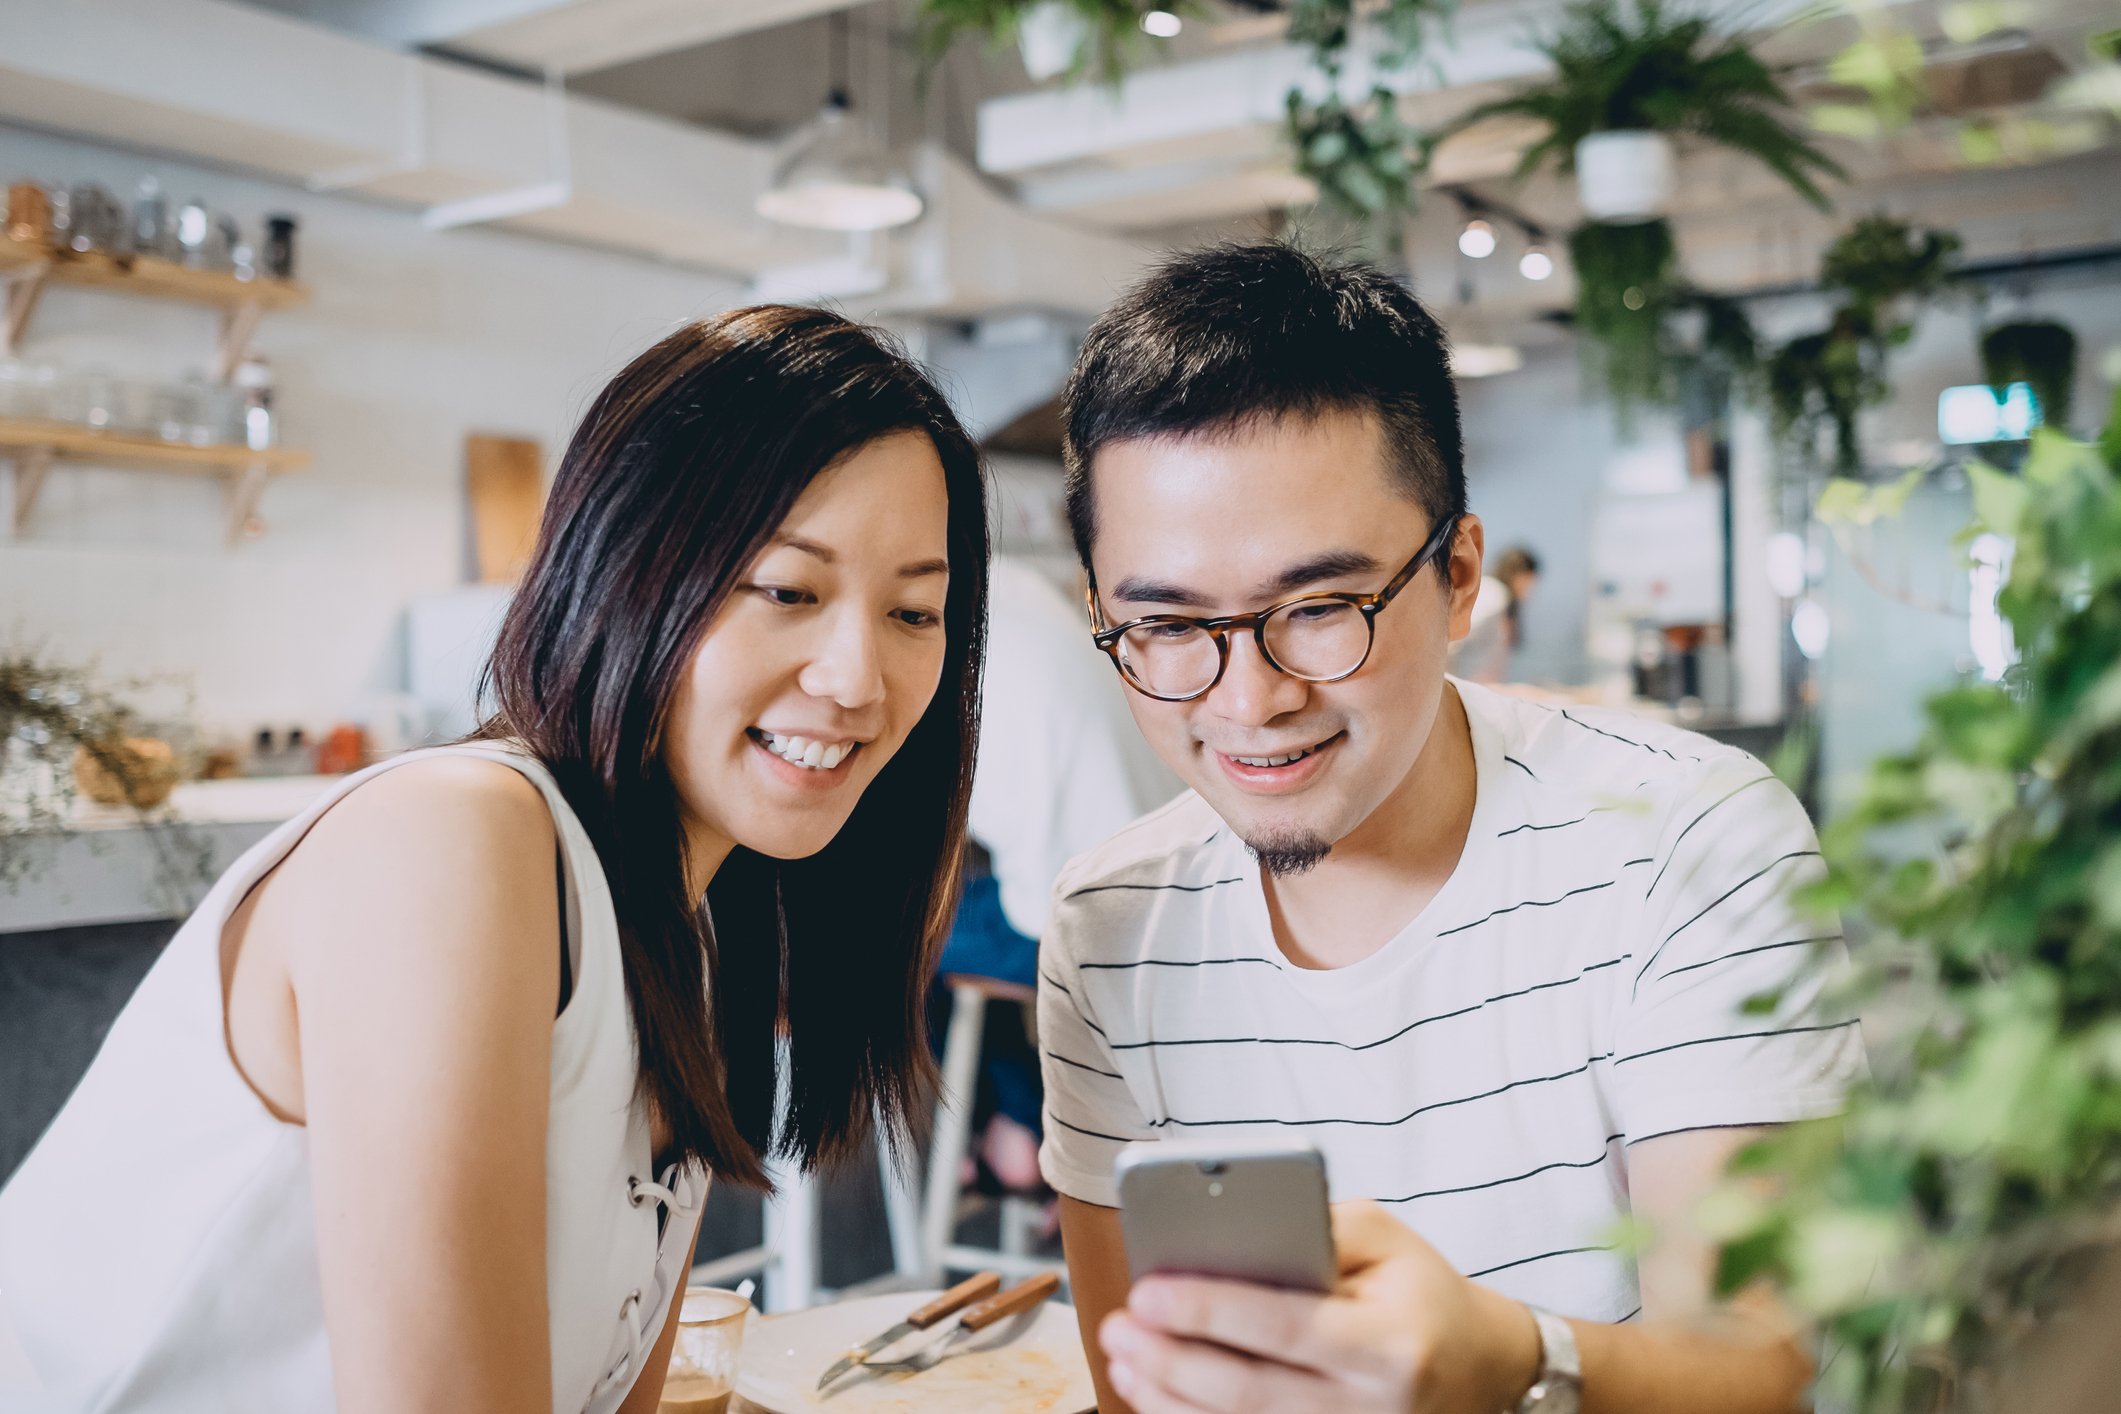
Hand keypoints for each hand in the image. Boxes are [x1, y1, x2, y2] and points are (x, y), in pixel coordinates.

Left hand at [1099, 1201, 1542, 1413]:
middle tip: (1116, 1323)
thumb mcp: (1384, 1238)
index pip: (1286, 1326)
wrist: (1483, 1369)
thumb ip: (1310, 1227)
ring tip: (1123, 1356)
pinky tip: (1154, 1391)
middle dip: (1170, 1357)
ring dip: (1168, 1396)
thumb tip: (1222, 1232)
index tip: (1146, 1290)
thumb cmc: (1418, 1290)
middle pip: (1249, 1390)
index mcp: (1389, 1341)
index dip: (1210, 1310)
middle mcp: (1372, 1406)